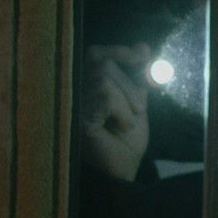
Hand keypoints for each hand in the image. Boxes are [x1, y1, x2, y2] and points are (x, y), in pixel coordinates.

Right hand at [79, 43, 153, 181]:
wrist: (123, 169)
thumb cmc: (126, 140)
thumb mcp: (136, 103)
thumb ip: (137, 79)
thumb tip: (143, 49)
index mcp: (90, 86)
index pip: (96, 54)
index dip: (118, 50)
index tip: (142, 54)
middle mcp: (77, 91)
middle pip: (104, 63)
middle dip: (129, 85)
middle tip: (139, 110)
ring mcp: (74, 103)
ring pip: (105, 78)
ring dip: (127, 100)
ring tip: (127, 122)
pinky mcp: (77, 116)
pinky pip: (106, 96)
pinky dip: (122, 110)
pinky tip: (121, 126)